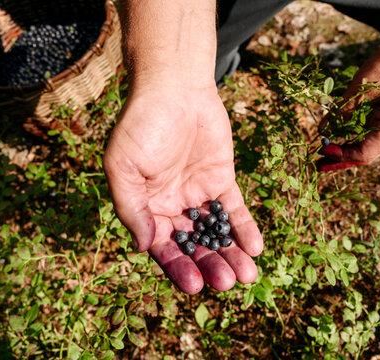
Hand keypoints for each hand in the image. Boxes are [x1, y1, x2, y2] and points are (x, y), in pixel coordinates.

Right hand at [104, 86, 262, 293]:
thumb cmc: (142, 125)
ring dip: (230, 254)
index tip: (195, 285)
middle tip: (226, 282)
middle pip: (192, 245)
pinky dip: (244, 228)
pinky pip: (234, 209)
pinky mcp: (221, 180)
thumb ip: (132, 208)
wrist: (175, 88)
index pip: (162, 247)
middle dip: (209, 265)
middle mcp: (171, 206)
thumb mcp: (124, 167)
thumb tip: (143, 247)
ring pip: (215, 232)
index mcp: (146, 208)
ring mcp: (197, 194)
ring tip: (247, 274)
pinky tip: (255, 247)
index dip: (178, 267)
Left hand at [317, 35, 379, 171]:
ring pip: (362, 144)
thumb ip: (344, 109)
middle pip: (364, 153)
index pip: (367, 151)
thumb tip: (322, 130)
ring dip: (341, 150)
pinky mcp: (379, 116)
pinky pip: (361, 131)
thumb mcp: (364, 86)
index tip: (323, 148)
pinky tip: (329, 138)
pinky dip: (345, 135)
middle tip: (317, 164)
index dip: (343, 154)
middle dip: (340, 159)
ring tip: (320, 154)